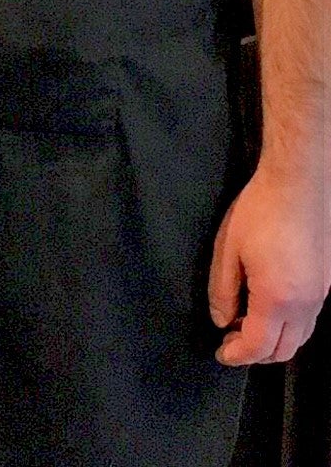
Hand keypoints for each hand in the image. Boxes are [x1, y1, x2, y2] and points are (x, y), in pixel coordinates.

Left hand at [209, 167, 330, 364]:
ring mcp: (321, 295)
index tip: (220, 354)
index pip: (259, 346)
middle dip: (256, 354)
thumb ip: (222, 292)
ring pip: (300, 338)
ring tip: (244, 324)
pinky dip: (287, 327)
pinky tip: (266, 309)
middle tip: (230, 341)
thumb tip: (221, 320)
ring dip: (273, 341)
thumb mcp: (227, 251)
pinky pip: (308, 321)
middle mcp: (306, 304)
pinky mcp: (325, 283)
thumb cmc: (258, 213)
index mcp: (278, 299)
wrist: (297, 186)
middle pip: (284, 350)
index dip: (237, 355)